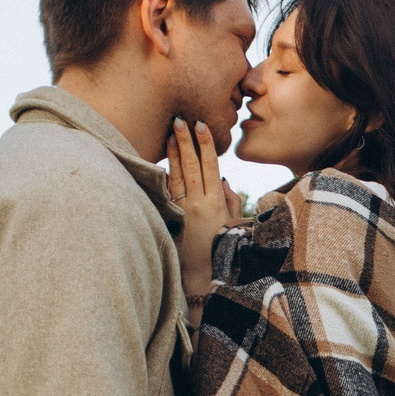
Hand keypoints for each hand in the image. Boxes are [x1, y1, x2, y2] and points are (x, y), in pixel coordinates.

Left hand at [165, 120, 237, 306]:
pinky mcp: (170, 217)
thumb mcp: (234, 224)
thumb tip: (222, 178)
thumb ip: (231, 200)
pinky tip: (160, 160)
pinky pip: (166, 191)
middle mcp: (198, 203)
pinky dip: (163, 174)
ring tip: (170, 133)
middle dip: (185, 141)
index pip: (210, 165)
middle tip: (180, 120)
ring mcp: (181, 210)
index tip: (200, 125)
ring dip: (172, 152)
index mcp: (216, 203)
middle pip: (190, 165)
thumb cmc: (222, 249)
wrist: (202, 275)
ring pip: (175, 174)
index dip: (205, 144)